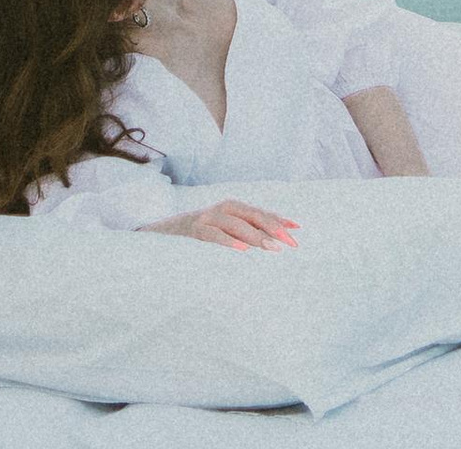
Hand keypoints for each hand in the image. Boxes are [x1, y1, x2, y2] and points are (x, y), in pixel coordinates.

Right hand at [142, 201, 298, 250]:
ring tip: (272, 248)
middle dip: (273, 228)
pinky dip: (229, 242)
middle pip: (252, 215)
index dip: (278, 220)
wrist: (163, 233)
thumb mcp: (226, 231)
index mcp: (232, 208)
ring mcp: (207, 218)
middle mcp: (222, 209)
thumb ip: (246, 233)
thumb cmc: (202, 235)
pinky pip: (213, 235)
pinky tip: (243, 251)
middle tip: (290, 244)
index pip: (260, 213)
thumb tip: (276, 243)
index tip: (297, 230)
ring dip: (255, 236)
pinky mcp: (194, 231)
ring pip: (236, 224)